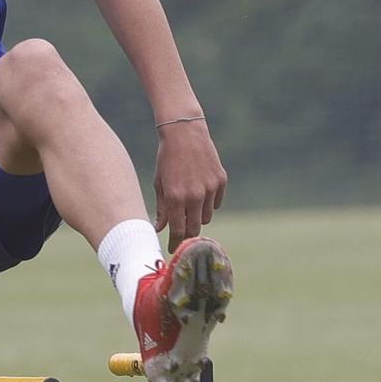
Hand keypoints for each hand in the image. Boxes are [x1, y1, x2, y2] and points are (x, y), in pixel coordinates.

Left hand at [153, 121, 225, 247]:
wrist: (184, 133)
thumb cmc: (167, 159)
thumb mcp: (160, 183)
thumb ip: (162, 208)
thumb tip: (160, 229)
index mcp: (175, 197)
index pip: (178, 231)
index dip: (176, 242)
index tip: (173, 249)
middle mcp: (194, 195)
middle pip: (195, 228)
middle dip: (188, 234)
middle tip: (182, 234)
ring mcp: (209, 188)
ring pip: (206, 217)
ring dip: (198, 216)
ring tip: (189, 205)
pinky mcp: (220, 181)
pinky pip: (216, 203)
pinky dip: (209, 203)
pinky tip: (200, 192)